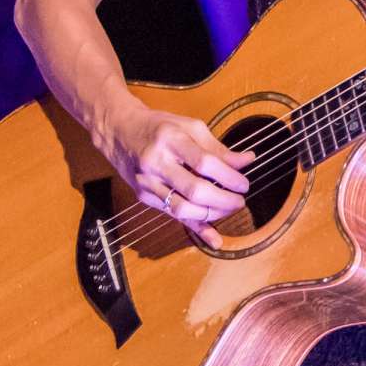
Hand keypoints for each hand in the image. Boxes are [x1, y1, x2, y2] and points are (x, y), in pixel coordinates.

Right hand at [96, 106, 253, 250]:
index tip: (244, 184)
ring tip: (228, 209)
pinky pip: (173, 216)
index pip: (204, 163)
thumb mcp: (190, 127)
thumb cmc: (159, 127)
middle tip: (240, 201)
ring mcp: (148, 183)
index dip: (228, 177)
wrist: (119, 131)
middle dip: (223, 201)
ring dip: (212, 215)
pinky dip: (196, 227)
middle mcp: (157, 163)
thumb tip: (246, 162)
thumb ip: (217, 148)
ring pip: (182, 208)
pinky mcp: (144, 197)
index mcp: (171, 140)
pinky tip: (213, 238)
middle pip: (194, 190)